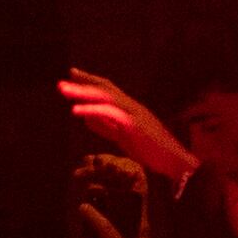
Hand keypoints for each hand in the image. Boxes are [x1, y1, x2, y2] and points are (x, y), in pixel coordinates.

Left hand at [57, 73, 195, 182]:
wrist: (175, 161)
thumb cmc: (153, 151)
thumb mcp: (124, 137)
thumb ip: (106, 127)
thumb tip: (87, 119)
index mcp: (130, 109)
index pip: (108, 90)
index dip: (90, 81)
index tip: (73, 76)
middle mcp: (132, 106)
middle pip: (105, 88)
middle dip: (83, 83)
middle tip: (62, 82)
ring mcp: (133, 113)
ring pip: (105, 97)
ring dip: (82, 92)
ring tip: (64, 90)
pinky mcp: (133, 124)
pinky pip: (109, 114)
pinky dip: (91, 110)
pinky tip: (76, 111)